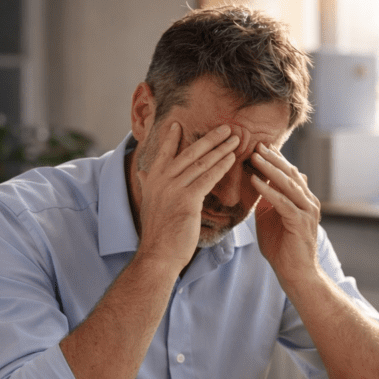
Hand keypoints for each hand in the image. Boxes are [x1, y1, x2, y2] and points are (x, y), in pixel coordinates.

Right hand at [135, 121, 239, 268]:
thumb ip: (147, 184)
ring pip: (201, 164)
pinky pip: (207, 179)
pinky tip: (232, 159)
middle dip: (209, 139)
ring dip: (220, 150)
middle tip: (225, 127)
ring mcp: (174, 190)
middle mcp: (161, 181)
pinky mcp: (187, 200)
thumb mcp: (148, 203)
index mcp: (152, 181)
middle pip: (188, 154)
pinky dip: (220, 167)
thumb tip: (142, 172)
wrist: (158, 254)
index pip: (164, 154)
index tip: (177, 123)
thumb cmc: (157, 232)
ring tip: (235, 139)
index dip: (171, 138)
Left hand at [250, 143, 320, 282]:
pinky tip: (254, 181)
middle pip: (289, 173)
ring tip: (254, 156)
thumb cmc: (281, 247)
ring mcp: (306, 211)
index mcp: (302, 199)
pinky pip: (282, 202)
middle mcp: (308, 201)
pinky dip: (267, 190)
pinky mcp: (300, 222)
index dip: (274, 159)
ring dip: (269, 169)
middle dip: (272, 158)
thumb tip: (255, 184)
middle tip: (256, 144)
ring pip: (287, 184)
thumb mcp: (269, 218)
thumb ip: (266, 201)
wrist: (295, 273)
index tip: (258, 145)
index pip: (288, 173)